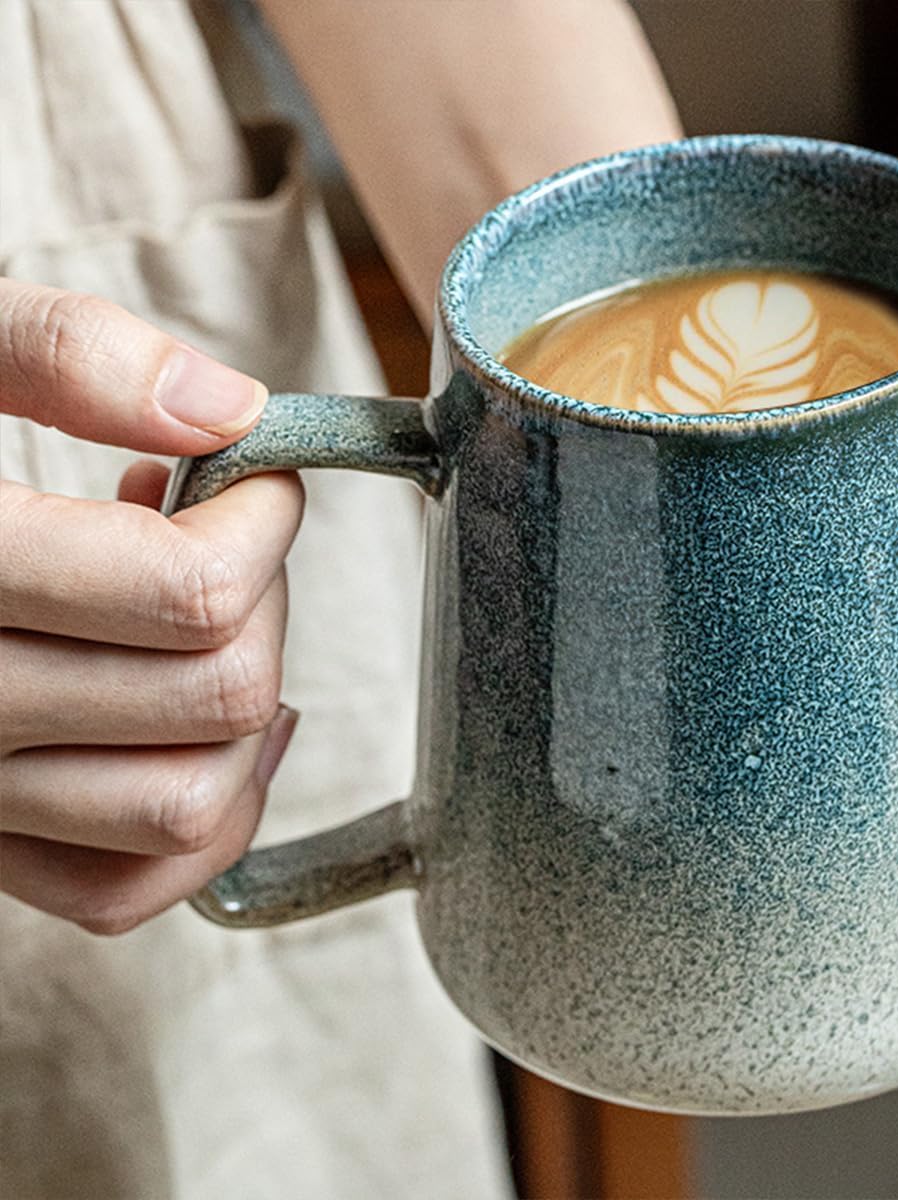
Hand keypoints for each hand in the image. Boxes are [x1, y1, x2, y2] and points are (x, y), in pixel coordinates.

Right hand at [0, 280, 303, 933]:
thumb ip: (62, 354)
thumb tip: (226, 409)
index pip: (187, 592)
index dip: (261, 518)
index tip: (252, 476)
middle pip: (215, 693)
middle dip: (260, 599)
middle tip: (221, 538)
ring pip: (189, 805)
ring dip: (244, 708)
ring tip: (201, 620)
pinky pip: (129, 883)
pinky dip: (203, 816)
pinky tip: (198, 726)